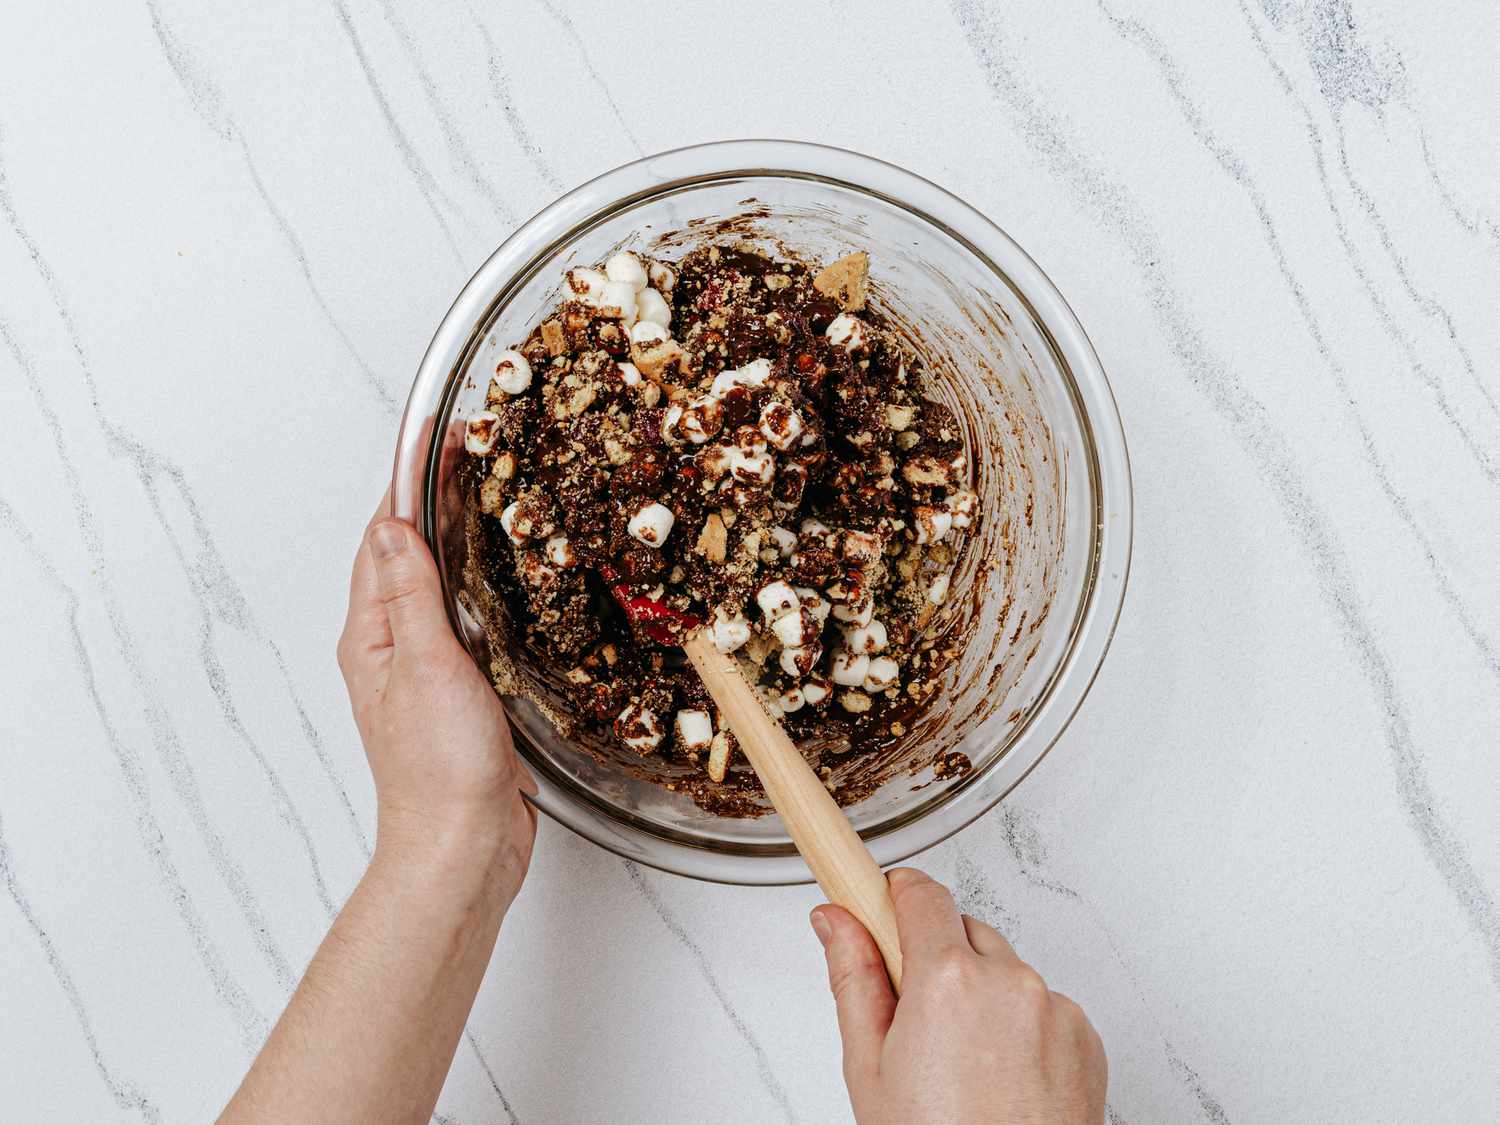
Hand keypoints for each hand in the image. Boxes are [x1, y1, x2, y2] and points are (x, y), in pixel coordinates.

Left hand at [337, 493, 536, 895]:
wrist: (463, 847)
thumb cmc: (440, 770)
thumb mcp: (426, 666)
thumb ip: (411, 595)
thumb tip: (391, 528)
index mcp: (372, 636)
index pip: (384, 540)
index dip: (412, 485)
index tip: (444, 443)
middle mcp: (391, 650)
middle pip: (409, 558)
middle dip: (438, 505)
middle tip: (480, 461)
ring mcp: (425, 674)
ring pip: (439, 591)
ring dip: (461, 545)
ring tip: (498, 506)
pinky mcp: (459, 697)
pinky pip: (466, 626)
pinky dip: (482, 592)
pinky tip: (510, 587)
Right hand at [812, 868, 1105, 1124]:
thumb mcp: (869, 1067)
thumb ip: (853, 978)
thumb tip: (834, 920)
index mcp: (947, 978)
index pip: (919, 892)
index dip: (893, 899)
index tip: (880, 908)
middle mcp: (1010, 981)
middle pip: (962, 930)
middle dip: (936, 959)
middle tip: (915, 1022)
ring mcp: (1055, 1007)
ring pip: (1005, 970)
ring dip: (982, 995)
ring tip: (962, 1067)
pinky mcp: (1085, 1035)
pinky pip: (1043, 1006)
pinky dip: (1021, 1028)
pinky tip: (1000, 1079)